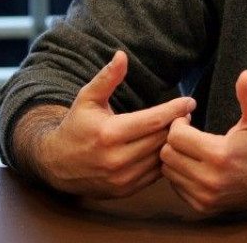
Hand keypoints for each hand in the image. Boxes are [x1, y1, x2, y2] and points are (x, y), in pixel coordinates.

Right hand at [15, 50, 194, 197]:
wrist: (56, 165)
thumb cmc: (76, 125)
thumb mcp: (87, 98)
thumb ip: (107, 77)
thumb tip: (122, 55)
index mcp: (109, 134)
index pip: (154, 121)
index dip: (175, 110)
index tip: (190, 101)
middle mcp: (116, 159)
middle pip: (161, 139)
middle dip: (178, 124)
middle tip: (186, 113)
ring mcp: (121, 178)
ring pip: (161, 157)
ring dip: (172, 142)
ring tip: (178, 128)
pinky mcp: (125, 190)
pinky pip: (155, 174)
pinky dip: (163, 159)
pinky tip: (164, 146)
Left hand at [160, 70, 246, 213]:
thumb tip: (245, 74)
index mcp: (219, 155)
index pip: (176, 137)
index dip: (178, 124)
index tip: (188, 119)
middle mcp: (209, 179)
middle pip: (167, 154)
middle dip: (173, 140)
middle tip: (186, 132)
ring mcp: (204, 196)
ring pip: (168, 171)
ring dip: (174, 157)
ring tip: (189, 147)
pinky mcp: (202, 207)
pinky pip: (175, 186)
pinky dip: (179, 173)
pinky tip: (193, 163)